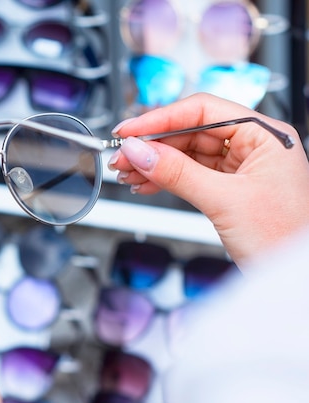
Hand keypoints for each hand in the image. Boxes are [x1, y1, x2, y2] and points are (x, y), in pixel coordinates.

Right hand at [109, 93, 308, 266]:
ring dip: (154, 162)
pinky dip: (166, 178)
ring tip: (128, 171)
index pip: (202, 111)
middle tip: (122, 156)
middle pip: (190, 131)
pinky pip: (190, 174)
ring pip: (187, 153)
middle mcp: (254, 145)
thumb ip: (177, 172)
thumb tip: (139, 151)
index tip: (129, 130)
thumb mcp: (223, 201)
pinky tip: (146, 183)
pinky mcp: (230, 187)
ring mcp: (241, 166)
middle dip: (152, 145)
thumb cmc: (285, 238)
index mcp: (264, 135)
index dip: (160, 119)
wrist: (297, 279)